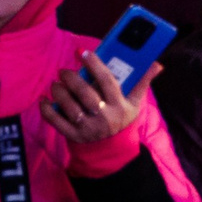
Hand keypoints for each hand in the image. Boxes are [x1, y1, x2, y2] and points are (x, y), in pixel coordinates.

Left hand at [37, 53, 155, 147]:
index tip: (83, 53)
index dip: (95, 65)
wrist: (114, 149)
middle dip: (72, 79)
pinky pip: (57, 122)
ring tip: (56, 84)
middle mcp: (104, 117)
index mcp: (119, 105)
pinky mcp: (75, 136)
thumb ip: (142, 82)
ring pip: (70, 107)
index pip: (107, 81)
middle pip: (85, 94)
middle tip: (64, 71)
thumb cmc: (122, 118)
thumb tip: (157, 64)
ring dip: (59, 92)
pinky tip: (44, 100)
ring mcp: (88, 128)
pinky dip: (48, 110)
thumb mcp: (135, 103)